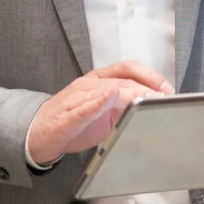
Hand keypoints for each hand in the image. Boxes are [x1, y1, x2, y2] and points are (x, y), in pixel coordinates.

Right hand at [27, 61, 172, 165]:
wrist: (36, 134)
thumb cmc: (71, 122)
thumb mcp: (103, 113)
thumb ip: (122, 106)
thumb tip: (151, 106)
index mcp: (98, 80)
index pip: (127, 69)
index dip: (149, 75)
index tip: (167, 88)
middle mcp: (88, 84)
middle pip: (121, 79)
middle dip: (145, 87)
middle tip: (163, 97)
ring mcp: (76, 98)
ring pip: (106, 90)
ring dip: (130, 94)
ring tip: (148, 98)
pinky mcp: (67, 116)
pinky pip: (84, 108)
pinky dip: (98, 102)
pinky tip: (110, 97)